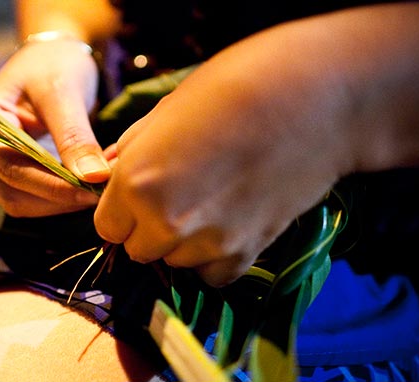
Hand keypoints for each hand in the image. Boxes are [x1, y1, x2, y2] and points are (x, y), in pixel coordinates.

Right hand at [0, 39, 109, 216]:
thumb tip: (93, 178)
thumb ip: (74, 135)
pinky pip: (36, 197)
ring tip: (101, 186)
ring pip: (25, 203)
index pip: (12, 169)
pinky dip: (64, 196)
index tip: (91, 189)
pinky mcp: (17, 172)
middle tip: (104, 190)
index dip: (51, 186)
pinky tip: (91, 183)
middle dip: (59, 197)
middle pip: (14, 194)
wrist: (53, 57)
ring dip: (62, 202)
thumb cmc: (52, 65)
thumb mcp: (62, 93)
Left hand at [94, 22, 351, 286]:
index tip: (141, 195)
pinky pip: (213, 274)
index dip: (122, 211)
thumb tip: (107, 171)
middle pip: (139, 251)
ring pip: (176, 262)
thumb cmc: (232, 88)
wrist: (311, 99)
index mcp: (136, 183)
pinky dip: (216, 257)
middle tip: (180, 193)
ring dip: (184, 242)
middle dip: (149, 229)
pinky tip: (230, 220)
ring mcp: (208, 242)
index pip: (107, 228)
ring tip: (212, 199)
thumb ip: (130, 152)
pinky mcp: (247, 252)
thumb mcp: (165, 111)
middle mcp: (166, 221)